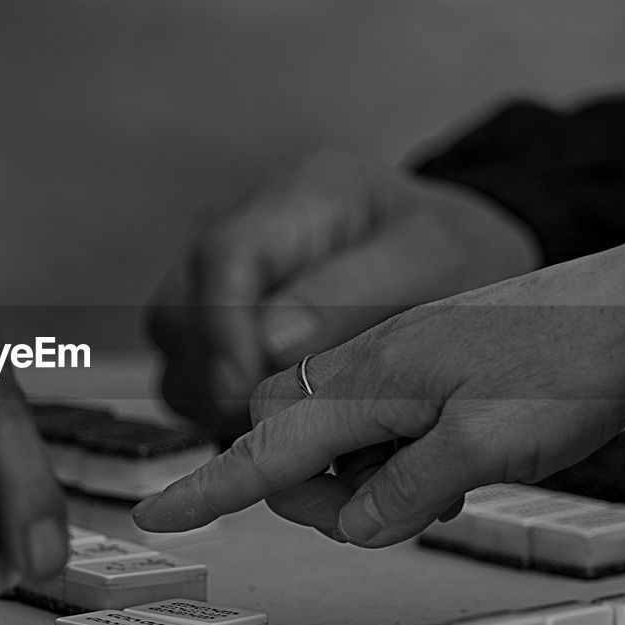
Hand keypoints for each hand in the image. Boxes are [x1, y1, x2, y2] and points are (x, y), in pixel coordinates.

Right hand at [133, 234, 624, 545]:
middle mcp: (363, 365)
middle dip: (307, 490)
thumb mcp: (490, 445)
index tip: (156, 513)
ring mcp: (389, 362)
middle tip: (387, 514)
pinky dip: (387, 455)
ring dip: (357, 477)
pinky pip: (369, 420)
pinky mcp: (416, 367)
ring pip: (328, 433)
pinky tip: (446, 461)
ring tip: (440, 485)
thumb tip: (354, 522)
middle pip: (283, 436)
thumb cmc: (568, 364)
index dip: (209, 486)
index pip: (266, 445)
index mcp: (368, 381)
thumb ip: (407, 491)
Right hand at [148, 151, 540, 434]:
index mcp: (293, 198)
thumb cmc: (446, 253)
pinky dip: (221, 408)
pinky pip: (188, 376)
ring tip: (291, 425)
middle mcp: (238, 232)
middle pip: (180, 310)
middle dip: (221, 379)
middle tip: (285, 424)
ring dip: (216, 399)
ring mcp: (216, 279)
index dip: (225, 331)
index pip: (224, 257)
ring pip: (176, 352)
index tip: (248, 392)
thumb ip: (354, 293)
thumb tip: (269, 340)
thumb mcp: (432, 259)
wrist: (448, 261)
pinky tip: (280, 420)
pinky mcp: (215, 326)